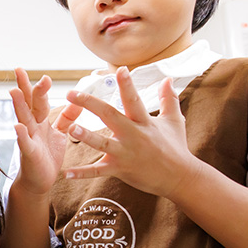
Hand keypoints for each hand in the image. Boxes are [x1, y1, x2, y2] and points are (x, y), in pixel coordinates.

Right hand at [9, 68, 80, 195]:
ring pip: (23, 119)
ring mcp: (28, 139)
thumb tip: (79, 99)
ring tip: (14, 92)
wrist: (40, 181)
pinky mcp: (29, 153)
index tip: (40, 72)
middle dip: (25, 88)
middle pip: (28, 104)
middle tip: (20, 71)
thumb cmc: (47, 156)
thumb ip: (67, 117)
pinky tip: (18, 127)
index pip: (38, 99)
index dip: (38, 86)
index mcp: (40, 121)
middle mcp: (32, 127)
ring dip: (18, 106)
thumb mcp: (60, 133)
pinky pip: (25, 143)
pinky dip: (21, 135)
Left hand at [62, 66, 201, 197]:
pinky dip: (83, 173)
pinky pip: (98, 171)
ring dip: (86, 136)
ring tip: (71, 127)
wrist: (181, 178)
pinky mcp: (120, 169)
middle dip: (90, 103)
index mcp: (144, 122)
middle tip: (72, 93)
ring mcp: (126, 153)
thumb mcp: (174, 121)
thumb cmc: (175, 147)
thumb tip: (168, 78)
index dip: (127, 84)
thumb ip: (168, 99)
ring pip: (102, 143)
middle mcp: (133, 135)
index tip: (119, 69)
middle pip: (110, 116)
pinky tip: (67, 173)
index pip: (134, 100)